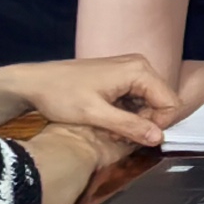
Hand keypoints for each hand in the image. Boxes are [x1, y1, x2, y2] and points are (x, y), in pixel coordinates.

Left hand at [0, 55, 172, 145]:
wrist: (34, 82)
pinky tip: (108, 121)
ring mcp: (131, 69)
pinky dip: (127, 114)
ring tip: (109, 129)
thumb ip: (129, 126)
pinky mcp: (122, 76)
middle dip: (144, 123)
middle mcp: (140, 65)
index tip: (133, 137)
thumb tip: (159, 138)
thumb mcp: (94, 114)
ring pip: (149, 103)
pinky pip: (137, 98)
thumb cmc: (61, 95)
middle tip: (117, 135)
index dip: (157, 125)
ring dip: (134, 121)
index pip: (170, 103)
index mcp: (138, 70)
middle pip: (161, 103)